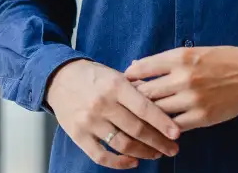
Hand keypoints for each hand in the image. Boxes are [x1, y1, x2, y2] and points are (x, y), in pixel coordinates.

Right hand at [45, 58, 180, 168]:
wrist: (60, 79)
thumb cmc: (94, 76)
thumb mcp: (117, 74)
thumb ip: (137, 88)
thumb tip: (164, 101)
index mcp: (116, 86)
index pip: (144, 108)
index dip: (162, 122)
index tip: (177, 133)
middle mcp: (103, 104)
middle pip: (136, 129)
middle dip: (158, 141)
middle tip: (172, 148)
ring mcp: (89, 121)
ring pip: (122, 144)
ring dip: (143, 152)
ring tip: (156, 154)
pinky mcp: (78, 135)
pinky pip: (101, 155)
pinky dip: (119, 162)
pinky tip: (133, 161)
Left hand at [125, 46, 237, 131]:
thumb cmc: (223, 60)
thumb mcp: (194, 51)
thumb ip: (166, 60)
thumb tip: (135, 66)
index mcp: (181, 57)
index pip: (143, 68)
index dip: (129, 78)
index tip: (124, 83)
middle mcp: (184, 77)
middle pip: (146, 92)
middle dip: (133, 99)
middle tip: (126, 104)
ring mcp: (192, 98)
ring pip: (157, 111)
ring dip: (146, 115)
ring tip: (139, 117)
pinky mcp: (201, 116)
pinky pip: (173, 125)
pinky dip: (164, 127)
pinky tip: (159, 126)